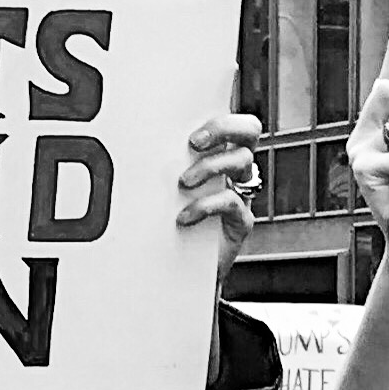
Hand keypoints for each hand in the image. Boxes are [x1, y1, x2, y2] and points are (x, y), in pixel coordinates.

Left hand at [176, 110, 263, 287]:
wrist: (174, 268)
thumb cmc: (165, 221)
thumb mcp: (162, 186)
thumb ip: (163, 162)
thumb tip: (139, 139)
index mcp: (218, 153)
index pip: (235, 123)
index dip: (222, 121)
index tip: (192, 134)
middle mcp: (234, 170)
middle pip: (249, 132)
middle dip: (223, 129)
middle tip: (194, 143)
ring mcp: (240, 194)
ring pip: (241, 162)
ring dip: (209, 167)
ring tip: (182, 184)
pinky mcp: (241, 222)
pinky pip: (232, 201)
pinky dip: (206, 205)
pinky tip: (184, 216)